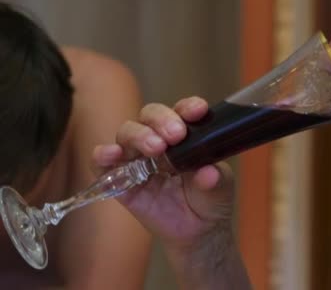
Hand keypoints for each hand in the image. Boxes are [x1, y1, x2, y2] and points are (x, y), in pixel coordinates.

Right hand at [92, 96, 235, 250]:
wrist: (198, 232)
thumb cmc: (210, 200)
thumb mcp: (220, 189)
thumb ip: (215, 179)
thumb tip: (209, 173)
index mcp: (185, 135)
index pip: (182, 111)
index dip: (188, 107)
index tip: (198, 110)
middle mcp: (159, 141)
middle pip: (150, 115)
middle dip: (161, 120)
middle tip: (176, 135)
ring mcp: (138, 160)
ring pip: (127, 133)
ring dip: (138, 135)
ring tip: (155, 148)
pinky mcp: (121, 181)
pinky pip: (103, 164)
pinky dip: (102, 155)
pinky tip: (111, 154)